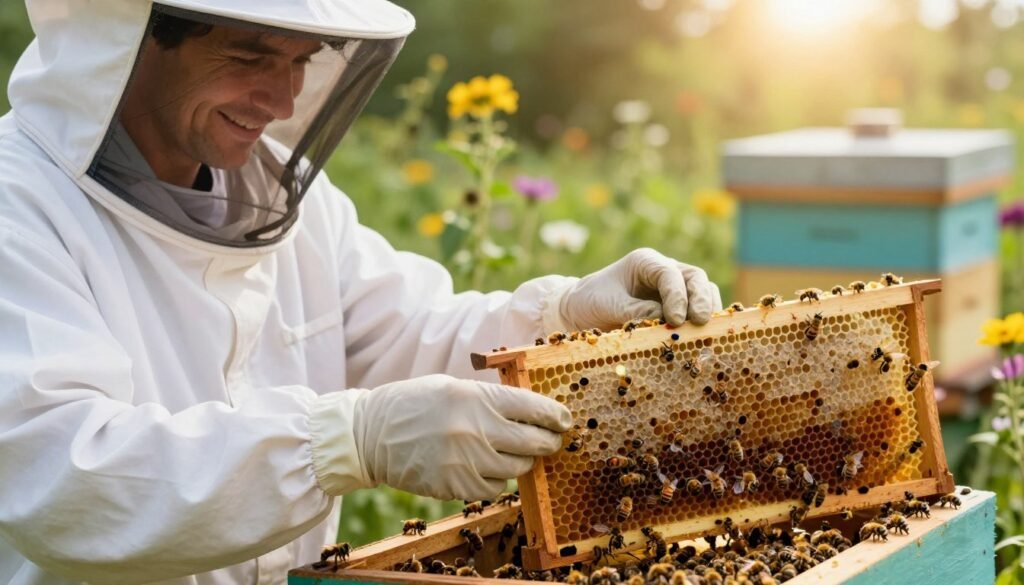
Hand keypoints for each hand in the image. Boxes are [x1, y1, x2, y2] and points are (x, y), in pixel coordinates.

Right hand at [351, 374, 571, 500]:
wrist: (371, 434)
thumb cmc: (414, 404)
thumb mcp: (454, 387)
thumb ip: (491, 398)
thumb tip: (531, 411)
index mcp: (476, 397)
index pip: (533, 407)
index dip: (556, 416)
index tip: (565, 421)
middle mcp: (475, 429)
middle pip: (534, 441)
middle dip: (550, 442)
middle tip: (552, 441)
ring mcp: (466, 460)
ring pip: (518, 468)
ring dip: (523, 462)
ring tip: (515, 453)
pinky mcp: (456, 486)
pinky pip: (494, 488)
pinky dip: (497, 481)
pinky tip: (486, 468)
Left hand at [554, 248, 721, 330]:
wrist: (582, 311)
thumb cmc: (592, 302)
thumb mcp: (608, 305)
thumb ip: (636, 311)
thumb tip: (666, 321)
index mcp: (645, 262)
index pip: (669, 273)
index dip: (676, 296)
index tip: (674, 320)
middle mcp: (664, 271)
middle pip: (695, 278)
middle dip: (700, 300)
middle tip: (699, 323)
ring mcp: (674, 288)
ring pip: (703, 292)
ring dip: (707, 312)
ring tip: (705, 333)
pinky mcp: (678, 307)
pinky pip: (698, 310)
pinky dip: (702, 323)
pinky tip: (702, 339)